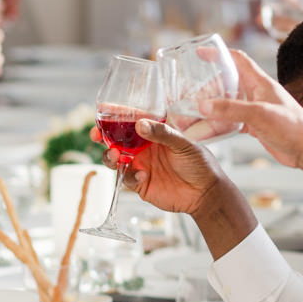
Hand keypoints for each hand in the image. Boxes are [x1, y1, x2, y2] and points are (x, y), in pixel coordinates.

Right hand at [94, 119, 226, 217]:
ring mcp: (140, 165)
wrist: (206, 192)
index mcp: (154, 133)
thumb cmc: (200, 163)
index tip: (102, 109)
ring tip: (116, 155)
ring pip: (116, 159)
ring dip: (110, 156)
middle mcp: (144, 148)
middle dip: (103, 137)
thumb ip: (162, 133)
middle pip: (116, 140)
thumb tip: (140, 124)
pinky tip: (142, 175)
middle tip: (96, 134)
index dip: (115, 114)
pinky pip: (126, 179)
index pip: (132, 120)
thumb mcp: (184, 143)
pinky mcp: (140, 184)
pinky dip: (129, 176)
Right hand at [199, 50, 302, 178]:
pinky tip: (207, 130)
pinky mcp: (256, 126)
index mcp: (260, 82)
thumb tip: (202, 105)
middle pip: (227, 83)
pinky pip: (231, 121)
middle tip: (191, 95)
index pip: (237, 59)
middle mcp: (257, 93)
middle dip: (208, 87)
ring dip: (212, 108)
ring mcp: (256, 110)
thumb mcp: (258, 114)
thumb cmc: (292, 127)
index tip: (199, 52)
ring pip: (227, 104)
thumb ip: (230, 109)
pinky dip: (218, 124)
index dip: (218, 54)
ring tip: (193, 114)